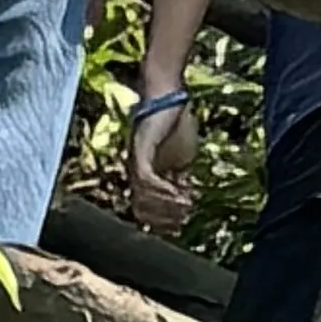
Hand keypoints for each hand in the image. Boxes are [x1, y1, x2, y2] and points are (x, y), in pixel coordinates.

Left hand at [125, 95, 199, 236]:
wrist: (170, 96)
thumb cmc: (176, 124)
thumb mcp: (182, 158)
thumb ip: (178, 179)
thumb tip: (184, 200)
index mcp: (144, 175)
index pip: (146, 210)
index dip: (163, 222)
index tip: (181, 226)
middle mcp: (135, 171)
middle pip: (141, 209)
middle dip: (164, 218)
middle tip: (184, 218)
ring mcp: (135, 161)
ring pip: (142, 197)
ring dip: (166, 206)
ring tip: (185, 205)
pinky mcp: (139, 151)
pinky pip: (146, 180)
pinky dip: (162, 191)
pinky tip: (178, 194)